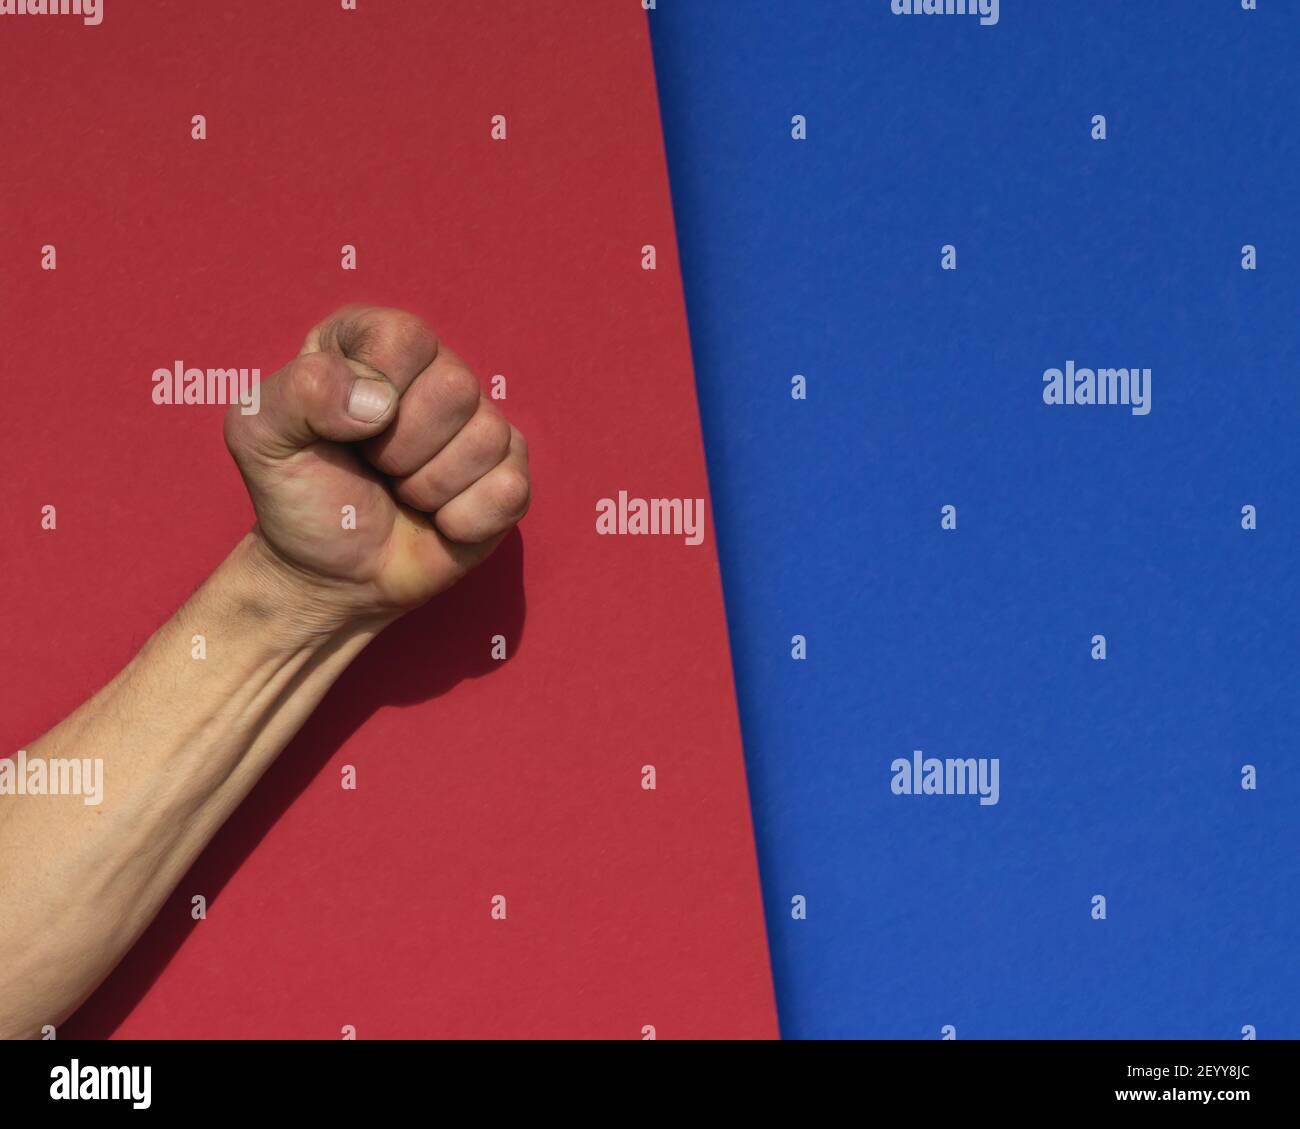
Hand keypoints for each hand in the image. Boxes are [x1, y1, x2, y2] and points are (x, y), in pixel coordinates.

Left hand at [224, 305, 529, 624]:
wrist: (327, 573)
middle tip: (374, 468)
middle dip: (400, 449)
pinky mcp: (508, 476)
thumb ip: (296, 392)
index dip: (373, 390)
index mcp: (375, 342)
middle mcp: (435, 372)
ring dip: (428, 488)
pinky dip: (463, 520)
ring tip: (402, 493)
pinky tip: (437, 520)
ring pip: (486, 439)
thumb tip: (381, 401)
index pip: (404, 338)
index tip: (342, 430)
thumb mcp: (259, 436)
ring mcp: (480, 425)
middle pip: (454, 387)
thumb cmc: (298, 495)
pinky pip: (510, 489)